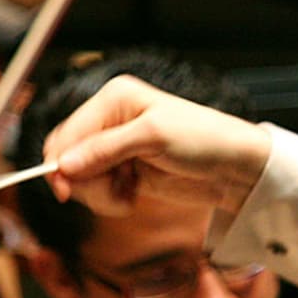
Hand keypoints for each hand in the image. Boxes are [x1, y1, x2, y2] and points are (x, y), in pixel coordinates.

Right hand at [42, 75, 273, 219]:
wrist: (236, 168)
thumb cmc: (204, 140)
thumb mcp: (154, 138)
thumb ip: (106, 150)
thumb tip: (63, 165)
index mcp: (114, 98)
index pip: (68, 132)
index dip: (61, 163)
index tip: (66, 191)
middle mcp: (111, 120)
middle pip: (68, 157)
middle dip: (85, 181)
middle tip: (112, 194)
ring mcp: (117, 148)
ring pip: (81, 178)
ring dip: (100, 194)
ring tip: (128, 195)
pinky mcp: (126, 171)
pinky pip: (98, 190)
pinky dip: (110, 199)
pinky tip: (132, 196)